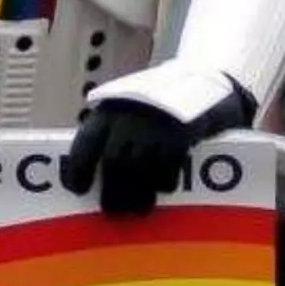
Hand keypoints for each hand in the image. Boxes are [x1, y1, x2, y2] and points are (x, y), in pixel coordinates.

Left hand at [63, 78, 252, 215]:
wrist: (205, 75)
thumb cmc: (159, 101)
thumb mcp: (131, 107)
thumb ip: (115, 132)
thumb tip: (93, 170)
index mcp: (111, 108)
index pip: (85, 141)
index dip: (79, 168)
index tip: (78, 189)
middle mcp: (130, 114)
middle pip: (113, 161)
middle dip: (112, 191)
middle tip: (113, 210)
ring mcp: (156, 121)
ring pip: (139, 167)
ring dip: (137, 194)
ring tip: (139, 209)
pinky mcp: (183, 129)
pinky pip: (169, 165)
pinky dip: (165, 181)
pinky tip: (165, 188)